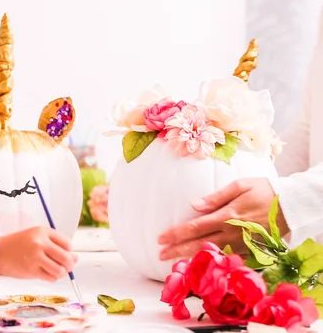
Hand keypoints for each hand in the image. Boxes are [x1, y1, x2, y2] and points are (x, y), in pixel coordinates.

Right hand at [0, 226, 77, 281]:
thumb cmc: (18, 244)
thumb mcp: (36, 237)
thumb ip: (55, 245)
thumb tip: (76, 258)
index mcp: (43, 231)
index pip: (67, 243)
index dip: (69, 250)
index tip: (63, 254)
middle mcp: (40, 243)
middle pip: (67, 257)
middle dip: (70, 264)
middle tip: (66, 267)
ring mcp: (36, 257)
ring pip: (60, 269)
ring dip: (61, 273)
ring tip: (55, 271)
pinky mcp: (31, 270)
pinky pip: (51, 277)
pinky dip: (52, 278)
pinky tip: (46, 274)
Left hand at [157, 178, 289, 260]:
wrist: (291, 205)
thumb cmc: (264, 191)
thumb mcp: (240, 186)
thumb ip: (216, 197)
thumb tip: (194, 205)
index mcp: (227, 216)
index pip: (195, 227)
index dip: (176, 234)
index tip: (160, 239)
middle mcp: (231, 233)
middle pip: (199, 244)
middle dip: (177, 250)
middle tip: (159, 255)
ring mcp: (239, 244)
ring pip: (210, 254)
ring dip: (190, 258)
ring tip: (172, 262)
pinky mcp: (248, 250)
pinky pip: (225, 258)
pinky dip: (210, 262)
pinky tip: (197, 264)